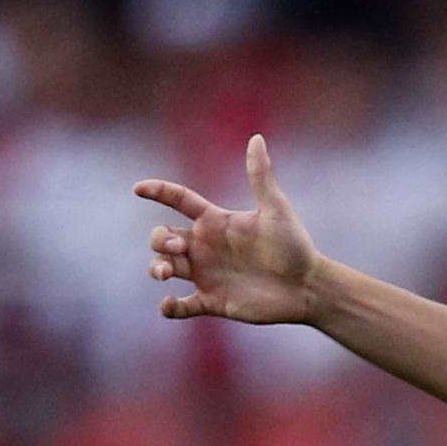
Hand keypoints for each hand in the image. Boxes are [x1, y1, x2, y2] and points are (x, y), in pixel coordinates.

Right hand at [135, 135, 323, 324]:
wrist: (308, 287)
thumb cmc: (295, 246)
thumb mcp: (275, 209)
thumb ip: (261, 176)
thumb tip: (256, 138)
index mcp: (216, 222)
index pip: (179, 200)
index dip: (158, 191)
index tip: (138, 188)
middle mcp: (206, 246)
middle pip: (162, 237)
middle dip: (157, 240)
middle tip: (175, 247)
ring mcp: (206, 273)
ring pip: (164, 268)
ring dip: (156, 268)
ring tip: (164, 273)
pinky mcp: (212, 301)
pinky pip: (181, 306)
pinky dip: (169, 308)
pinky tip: (169, 304)